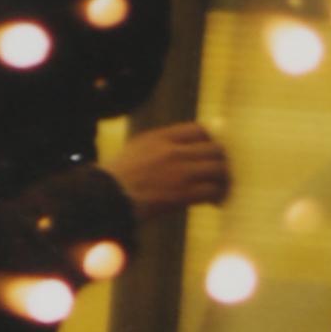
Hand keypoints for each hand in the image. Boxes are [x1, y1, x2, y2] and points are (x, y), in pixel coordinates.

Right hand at [110, 122, 231, 215]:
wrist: (108, 197)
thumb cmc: (119, 175)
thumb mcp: (138, 147)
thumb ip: (161, 143)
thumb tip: (182, 145)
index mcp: (161, 137)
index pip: (200, 130)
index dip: (210, 140)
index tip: (211, 151)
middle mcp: (174, 151)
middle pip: (215, 149)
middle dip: (221, 160)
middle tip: (220, 171)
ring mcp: (180, 172)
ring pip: (219, 169)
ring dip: (222, 178)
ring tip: (220, 187)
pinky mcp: (183, 194)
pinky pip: (212, 190)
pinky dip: (217, 195)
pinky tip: (213, 201)